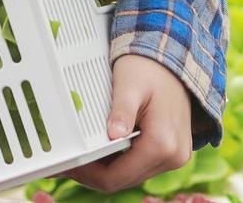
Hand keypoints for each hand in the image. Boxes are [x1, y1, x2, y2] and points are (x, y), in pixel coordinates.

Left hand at [59, 54, 193, 193]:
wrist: (171, 63)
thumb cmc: (149, 70)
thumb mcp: (130, 85)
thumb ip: (122, 111)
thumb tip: (113, 135)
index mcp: (162, 143)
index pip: (117, 177)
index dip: (88, 174)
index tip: (68, 165)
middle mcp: (173, 156)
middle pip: (123, 180)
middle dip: (93, 174)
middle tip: (69, 162)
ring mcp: (174, 157)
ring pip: (131, 176)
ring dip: (106, 169)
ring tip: (82, 157)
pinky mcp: (171, 153)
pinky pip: (140, 166)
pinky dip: (119, 162)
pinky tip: (102, 151)